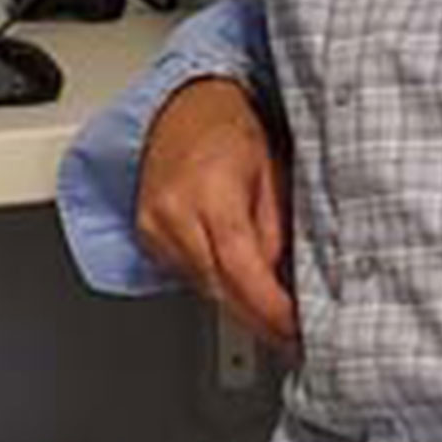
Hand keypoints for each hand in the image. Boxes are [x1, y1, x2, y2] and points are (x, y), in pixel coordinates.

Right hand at [136, 77, 296, 348]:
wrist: (184, 107)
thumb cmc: (231, 131)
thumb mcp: (273, 172)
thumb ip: (278, 230)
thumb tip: (286, 282)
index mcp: (211, 192)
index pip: (242, 269)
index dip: (270, 309)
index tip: (295, 328)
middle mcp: (174, 213)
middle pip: (219, 289)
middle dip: (259, 318)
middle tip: (291, 334)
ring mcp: (154, 226)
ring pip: (203, 288)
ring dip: (238, 305)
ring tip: (271, 310)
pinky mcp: (146, 236)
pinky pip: (186, 276)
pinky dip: (216, 285)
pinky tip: (238, 285)